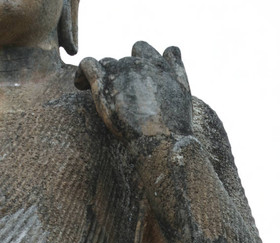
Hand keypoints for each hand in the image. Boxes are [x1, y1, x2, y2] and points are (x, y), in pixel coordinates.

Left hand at [74, 41, 192, 141]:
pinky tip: (80, 84)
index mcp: (157, 65)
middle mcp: (138, 65)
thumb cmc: (175, 124)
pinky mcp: (104, 85)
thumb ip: (177, 67)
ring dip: (103, 75)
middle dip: (119, 75)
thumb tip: (170, 48)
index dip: (134, 61)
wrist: (163, 141)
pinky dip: (82, 72)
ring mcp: (121, 74)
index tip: (131, 76)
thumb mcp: (184, 91)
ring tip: (96, 90)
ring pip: (106, 63)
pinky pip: (87, 65)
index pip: (140, 49)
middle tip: (116, 96)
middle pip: (122, 61)